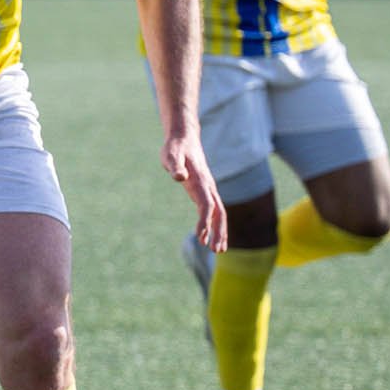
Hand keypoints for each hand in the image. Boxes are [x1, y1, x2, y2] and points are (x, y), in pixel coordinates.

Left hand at [163, 133, 226, 251]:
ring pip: (219, 213)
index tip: (201, 237)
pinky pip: (214, 210)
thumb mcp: (170, 155)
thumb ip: (175, 166)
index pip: (206, 205)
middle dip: (219, 232)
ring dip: (220, 231)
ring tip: (217, 249)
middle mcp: (208, 187)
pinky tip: (208, 235)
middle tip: (216, 251)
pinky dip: (213, 223)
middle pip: (219, 213)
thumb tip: (179, 177)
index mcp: (201, 181)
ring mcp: (209, 189)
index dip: (204, 222)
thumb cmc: (175, 148)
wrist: (184, 138)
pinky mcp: (205, 191)